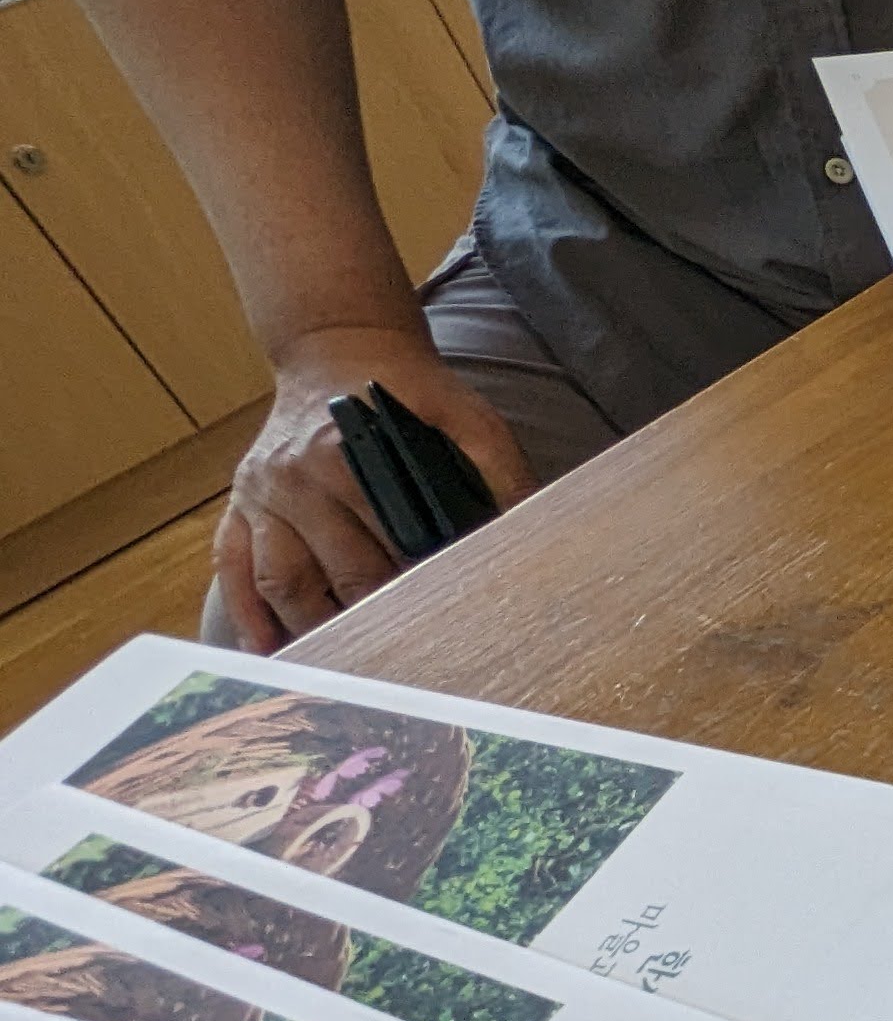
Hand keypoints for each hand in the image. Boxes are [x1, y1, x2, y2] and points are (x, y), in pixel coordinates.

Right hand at [212, 324, 532, 651]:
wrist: (338, 348)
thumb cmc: (408, 391)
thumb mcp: (466, 416)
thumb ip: (499, 471)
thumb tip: (530, 530)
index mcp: (348, 455)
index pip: (389, 545)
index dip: (419, 593)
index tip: (444, 633)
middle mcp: (295, 478)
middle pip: (337, 574)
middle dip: (372, 622)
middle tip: (407, 668)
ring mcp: (260, 495)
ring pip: (280, 582)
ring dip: (311, 630)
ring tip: (344, 673)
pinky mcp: (239, 505)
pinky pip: (233, 569)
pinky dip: (247, 615)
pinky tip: (271, 652)